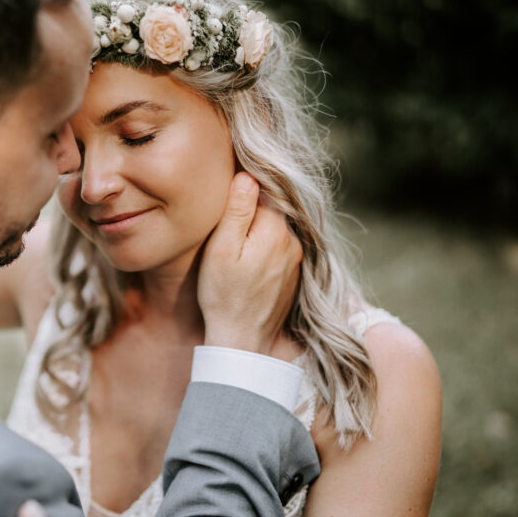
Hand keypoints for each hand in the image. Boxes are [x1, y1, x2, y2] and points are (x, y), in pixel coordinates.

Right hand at [197, 172, 301, 353]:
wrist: (242, 340)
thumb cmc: (223, 295)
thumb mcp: (221, 249)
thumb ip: (236, 211)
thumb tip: (247, 175)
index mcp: (275, 229)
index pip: (262, 192)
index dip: (241, 192)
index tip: (224, 202)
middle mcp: (292, 241)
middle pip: (271, 210)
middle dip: (250, 212)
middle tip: (225, 227)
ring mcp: (295, 260)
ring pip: (275, 230)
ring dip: (257, 232)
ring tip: (234, 247)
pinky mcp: (293, 275)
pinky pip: (279, 249)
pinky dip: (264, 249)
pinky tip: (247, 264)